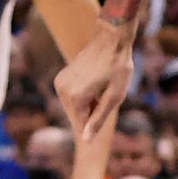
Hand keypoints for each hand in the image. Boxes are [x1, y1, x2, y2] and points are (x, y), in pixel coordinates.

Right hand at [55, 23, 135, 141]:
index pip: (81, 125)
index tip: (106, 111)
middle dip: (90, 114)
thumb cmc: (118, 67)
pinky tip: (93, 84)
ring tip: (100, 89)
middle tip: (105, 97)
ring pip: (72, 108)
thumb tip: (86, 140)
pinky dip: (81, 97)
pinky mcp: (60, 78)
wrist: (110, 39)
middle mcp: (63, 91)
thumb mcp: (115, 96)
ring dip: (86, 105)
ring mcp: (59, 83)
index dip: (96, 124)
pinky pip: (70, 97)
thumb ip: (98, 119)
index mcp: (76, 98)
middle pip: (75, 117)